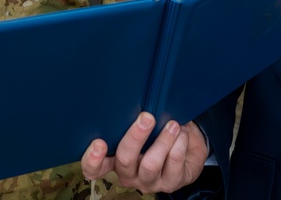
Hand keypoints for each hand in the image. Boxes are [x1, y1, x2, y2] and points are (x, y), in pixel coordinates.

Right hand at [80, 112, 208, 192]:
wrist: (188, 150)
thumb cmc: (157, 133)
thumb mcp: (141, 127)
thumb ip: (130, 119)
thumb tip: (130, 96)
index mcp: (114, 160)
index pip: (94, 168)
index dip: (92, 160)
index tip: (99, 142)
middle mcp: (129, 174)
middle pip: (125, 161)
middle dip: (136, 137)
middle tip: (147, 117)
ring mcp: (149, 181)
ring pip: (151, 165)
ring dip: (163, 140)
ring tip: (173, 124)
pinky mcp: (170, 184)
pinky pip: (174, 164)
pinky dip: (179, 144)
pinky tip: (182, 133)